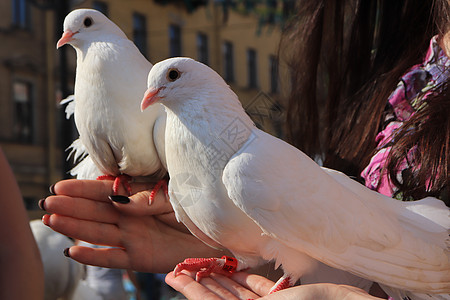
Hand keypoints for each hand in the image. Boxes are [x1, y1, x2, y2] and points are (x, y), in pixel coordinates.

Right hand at [42, 179, 222, 272]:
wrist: (216, 234)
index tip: (60, 186)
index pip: (104, 192)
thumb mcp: (173, 195)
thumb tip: (117, 200)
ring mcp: (133, 238)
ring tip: (50, 220)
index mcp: (137, 199)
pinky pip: (113, 258)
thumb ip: (146, 199)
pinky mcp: (140, 258)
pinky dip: (93, 257)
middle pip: (94, 212)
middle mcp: (130, 218)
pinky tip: (73, 252)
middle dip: (70, 206)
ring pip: (98, 233)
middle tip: (45, 202)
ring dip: (74, 227)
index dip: (82, 189)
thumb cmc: (195, 209)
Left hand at [165, 271, 383, 299]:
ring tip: (201, 264)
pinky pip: (259, 290)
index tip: (173, 275)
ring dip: (220, 279)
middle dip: (201, 284)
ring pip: (238, 294)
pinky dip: (245, 279)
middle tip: (181, 267)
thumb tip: (196, 295)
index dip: (191, 292)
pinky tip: (233, 268)